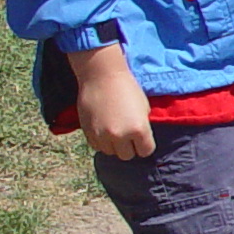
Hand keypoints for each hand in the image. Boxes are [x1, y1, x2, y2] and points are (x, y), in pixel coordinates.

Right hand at [69, 44, 152, 158]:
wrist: (102, 77)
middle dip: (129, 147)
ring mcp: (102, 136)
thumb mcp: (144, 109)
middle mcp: (121, 136)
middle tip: (128, 136)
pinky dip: (102, 141)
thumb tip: (140, 141)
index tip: (142, 139)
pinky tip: (104, 129)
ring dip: (114, 145)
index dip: (145, 145)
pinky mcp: (88, 133)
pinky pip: (97, 146)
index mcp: (139, 130)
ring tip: (115, 130)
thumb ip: (143, 128)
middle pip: (127, 156)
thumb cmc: (128, 89)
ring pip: (111, 152)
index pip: (146, 151)